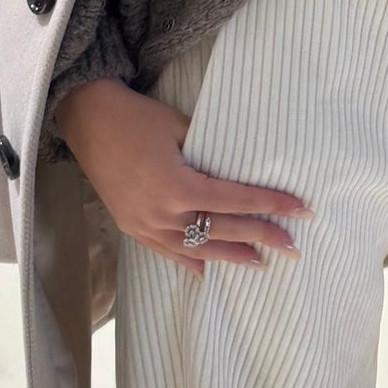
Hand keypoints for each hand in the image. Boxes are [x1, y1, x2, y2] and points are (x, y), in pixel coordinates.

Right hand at [52, 78, 312, 272]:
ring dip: (229, 255)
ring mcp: (143, 225)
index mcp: (178, 187)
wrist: (87, 118)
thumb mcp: (180, 127)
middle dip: (260, 237)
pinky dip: (187, 261)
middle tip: (293, 246)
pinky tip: (206, 271)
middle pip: (221, 230)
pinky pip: (164, 251)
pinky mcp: (129, 226)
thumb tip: (241, 170)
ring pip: (195, 248)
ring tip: (260, 263)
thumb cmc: (138, 116)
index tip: (300, 212)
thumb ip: (210, 154)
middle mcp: (162, 214)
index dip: (270, 206)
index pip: (236, 201)